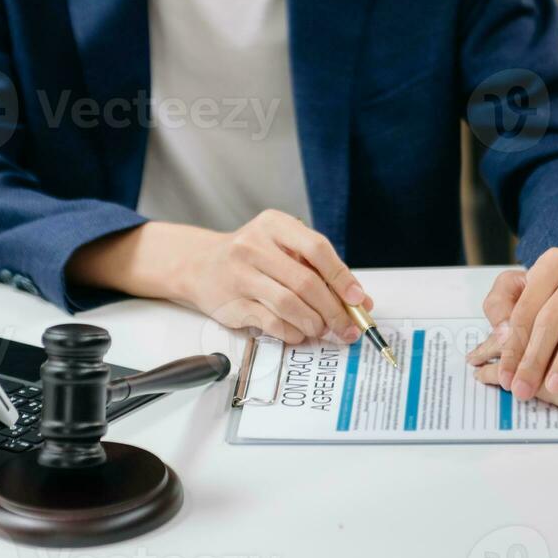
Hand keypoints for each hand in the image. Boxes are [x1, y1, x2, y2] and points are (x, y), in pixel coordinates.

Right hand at [185, 210, 369, 345]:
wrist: (199, 265)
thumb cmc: (251, 257)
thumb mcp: (282, 247)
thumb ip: (318, 269)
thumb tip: (359, 300)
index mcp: (274, 225)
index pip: (316, 249)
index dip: (341, 276)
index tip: (358, 299)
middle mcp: (253, 245)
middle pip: (305, 282)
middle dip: (333, 310)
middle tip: (347, 327)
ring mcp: (240, 274)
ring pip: (289, 304)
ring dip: (313, 323)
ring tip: (322, 329)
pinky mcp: (232, 302)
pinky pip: (271, 323)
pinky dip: (292, 332)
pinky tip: (299, 332)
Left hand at [464, 249, 557, 401]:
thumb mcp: (531, 292)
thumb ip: (505, 307)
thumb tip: (502, 334)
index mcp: (551, 263)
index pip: (526, 309)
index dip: (513, 346)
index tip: (506, 377)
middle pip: (551, 317)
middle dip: (535, 358)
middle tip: (524, 389)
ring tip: (555, 386)